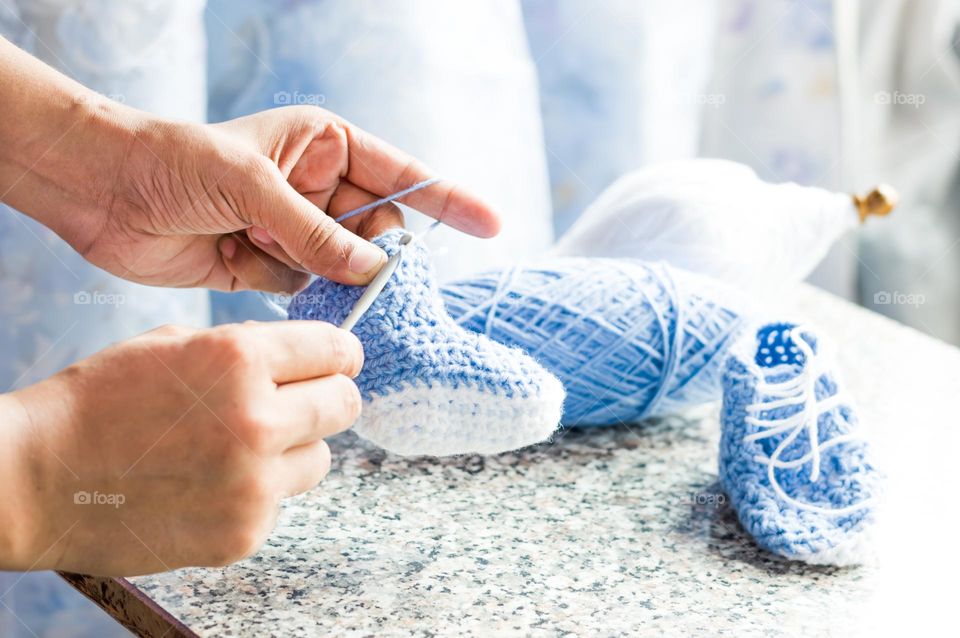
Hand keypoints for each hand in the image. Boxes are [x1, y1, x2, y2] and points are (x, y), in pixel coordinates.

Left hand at [0, 39, 500, 291]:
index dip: (447, 199)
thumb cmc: (174, 161)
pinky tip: (313, 310)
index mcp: (322, 143)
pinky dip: (315, 303)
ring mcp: (292, 226)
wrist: (102, 192)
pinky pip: (310, 288)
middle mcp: (315, 185)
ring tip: (331, 294)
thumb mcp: (252, 185)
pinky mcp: (266, 263)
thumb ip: (316, 231)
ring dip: (345, 283)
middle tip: (374, 279)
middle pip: (376, 227)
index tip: (492, 225)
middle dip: (380, 253)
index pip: (401, 172)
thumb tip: (372, 270)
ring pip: (345, 264)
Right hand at [0, 321, 361, 575]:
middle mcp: (257, 421)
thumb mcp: (172, 345)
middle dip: (327, 398)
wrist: (35, 480)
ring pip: (319, 459)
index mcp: (239, 360)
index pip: (337, 350)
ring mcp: (253, 485)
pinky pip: (280, 503)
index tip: (337, 361)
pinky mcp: (242, 534)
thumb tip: (303, 356)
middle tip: (299, 402)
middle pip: (344, 405)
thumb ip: (245, 348)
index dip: (339, 353)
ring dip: (294, 450)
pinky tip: (210, 485)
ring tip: (240, 449)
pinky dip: (258, 493)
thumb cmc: (98, 402)